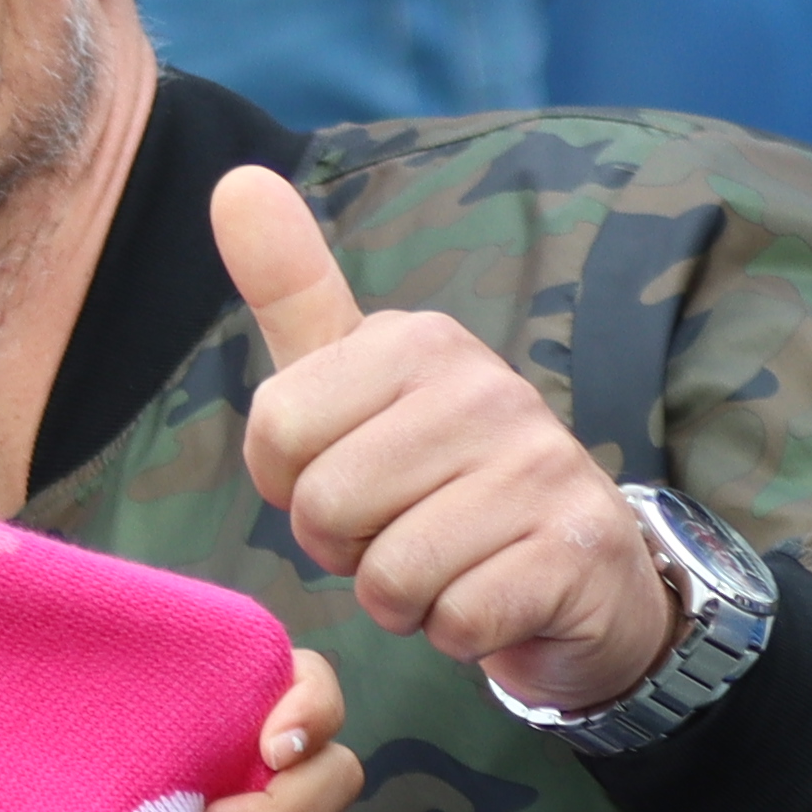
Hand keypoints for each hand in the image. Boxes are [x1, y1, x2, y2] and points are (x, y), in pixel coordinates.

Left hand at [215, 164, 686, 718]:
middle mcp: (488, 388)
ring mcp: (542, 467)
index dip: (290, 485)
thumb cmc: (436, 477)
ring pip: (388, 573)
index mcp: (417, 343)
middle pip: (326, 509)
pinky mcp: (574, 551)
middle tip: (398, 532)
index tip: (346, 477)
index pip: (274, 433)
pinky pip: (454, 621)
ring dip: (399, 598)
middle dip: (344, 549)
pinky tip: (492, 599)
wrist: (577, 573)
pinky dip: (455, 632)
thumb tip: (234, 179)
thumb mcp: (354, 378)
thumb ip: (293, 288)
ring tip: (444, 566)